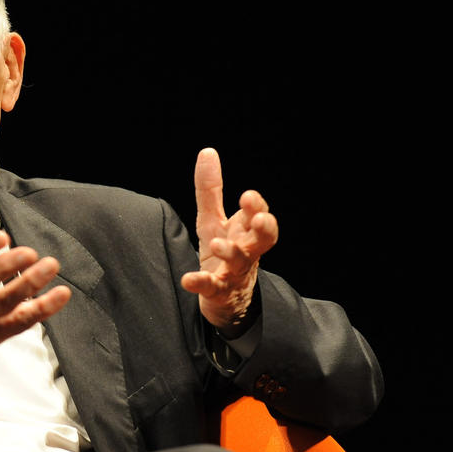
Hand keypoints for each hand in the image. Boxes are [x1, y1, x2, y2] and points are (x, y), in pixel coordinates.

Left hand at [180, 148, 278, 336]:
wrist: (228, 300)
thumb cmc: (223, 252)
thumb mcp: (213, 219)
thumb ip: (211, 189)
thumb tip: (208, 151)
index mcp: (246, 231)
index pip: (259, 216)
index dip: (257, 207)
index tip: (247, 196)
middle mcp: (246, 251)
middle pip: (264, 239)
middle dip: (263, 227)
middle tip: (258, 219)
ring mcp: (234, 272)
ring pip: (240, 262)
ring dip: (231, 252)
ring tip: (218, 245)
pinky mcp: (219, 292)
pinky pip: (213, 288)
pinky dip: (201, 283)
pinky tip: (189, 279)